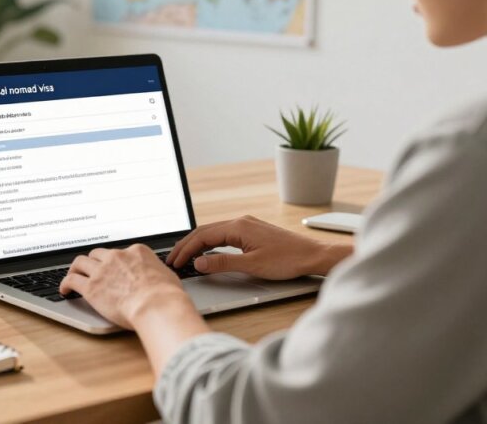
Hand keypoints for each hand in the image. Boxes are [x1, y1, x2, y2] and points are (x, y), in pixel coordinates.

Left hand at [59, 244, 192, 329]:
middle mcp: (116, 257)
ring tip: (72, 275)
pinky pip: (72, 280)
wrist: (156, 305)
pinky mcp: (91, 287)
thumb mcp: (167, 275)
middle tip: (90, 269)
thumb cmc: (166, 294)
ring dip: (76, 268)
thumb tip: (159, 276)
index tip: (112, 267)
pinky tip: (65, 290)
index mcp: (136, 252)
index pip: (120, 252)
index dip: (115, 261)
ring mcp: (102, 271)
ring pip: (81, 262)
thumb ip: (157, 272)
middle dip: (93, 261)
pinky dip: (65, 283)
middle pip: (97, 254)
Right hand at [166, 215, 351, 279]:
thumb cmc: (288, 260)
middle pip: (205, 231)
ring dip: (197, 244)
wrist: (314, 256)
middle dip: (186, 245)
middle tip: (173, 260)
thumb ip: (223, 263)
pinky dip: (210, 243)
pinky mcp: (252, 231)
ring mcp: (247, 225)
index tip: (175, 262)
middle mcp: (241, 221)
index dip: (186, 250)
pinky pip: (224, 234)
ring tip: (185, 257)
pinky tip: (206, 251)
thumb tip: (199, 262)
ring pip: (214, 232)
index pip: (203, 236)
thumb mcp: (252, 265)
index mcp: (238, 227)